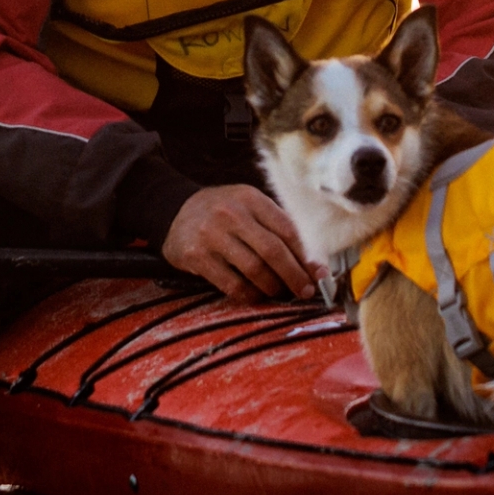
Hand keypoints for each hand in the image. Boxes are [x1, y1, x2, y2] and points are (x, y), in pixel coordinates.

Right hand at [161, 185, 317, 302]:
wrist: (174, 211)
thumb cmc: (221, 212)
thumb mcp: (247, 205)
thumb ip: (274, 224)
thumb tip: (310, 258)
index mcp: (250, 198)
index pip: (287, 229)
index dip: (307, 255)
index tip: (319, 273)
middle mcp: (231, 213)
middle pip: (273, 251)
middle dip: (294, 275)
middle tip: (305, 290)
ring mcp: (212, 235)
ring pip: (254, 270)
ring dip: (273, 287)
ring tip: (280, 292)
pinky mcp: (197, 257)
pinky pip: (232, 284)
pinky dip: (249, 294)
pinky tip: (256, 295)